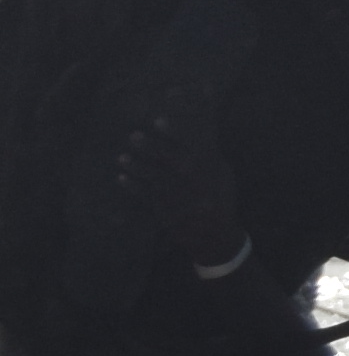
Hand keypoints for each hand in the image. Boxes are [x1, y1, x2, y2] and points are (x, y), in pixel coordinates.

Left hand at [109, 100, 241, 278]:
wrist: (214, 236)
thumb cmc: (218, 197)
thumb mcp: (222, 174)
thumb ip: (209, 152)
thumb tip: (195, 127)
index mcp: (214, 169)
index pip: (198, 143)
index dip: (178, 130)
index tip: (158, 120)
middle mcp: (200, 182)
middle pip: (176, 160)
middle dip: (155, 148)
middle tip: (135, 135)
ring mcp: (183, 198)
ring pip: (159, 179)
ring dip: (139, 167)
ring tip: (122, 157)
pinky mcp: (168, 212)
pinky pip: (148, 198)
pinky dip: (134, 187)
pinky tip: (121, 177)